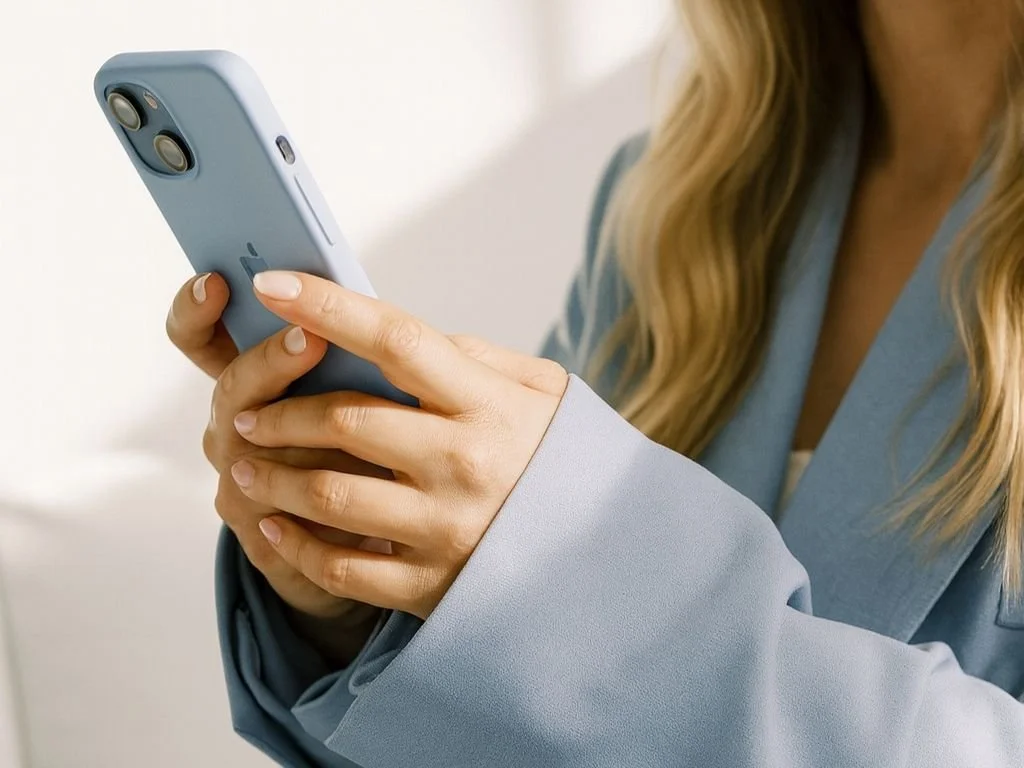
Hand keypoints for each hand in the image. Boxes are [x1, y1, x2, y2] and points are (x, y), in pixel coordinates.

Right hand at [166, 273, 388, 623]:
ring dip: (301, 433)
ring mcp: (243, 484)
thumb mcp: (364, 384)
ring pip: (253, 456)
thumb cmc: (367, 441)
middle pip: (232, 391)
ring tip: (345, 413)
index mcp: (254, 381)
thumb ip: (357, 349)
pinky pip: (280, 517)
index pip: (202, 340)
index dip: (197, 312)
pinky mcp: (265, 536)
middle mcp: (236, 428)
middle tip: (309, 338)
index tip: (217, 282)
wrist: (368, 531)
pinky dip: (321, 498)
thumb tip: (372, 307)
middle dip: (270, 362)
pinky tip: (362, 484)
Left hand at [230, 271, 568, 619]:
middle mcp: (465, 463)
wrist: (606, 559)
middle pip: (347, 420)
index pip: (398, 341)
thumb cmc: (562, 461)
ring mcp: (447, 528)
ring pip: (330, 495)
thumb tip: (400, 340)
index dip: (329, 307)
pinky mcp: (433, 585)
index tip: (273, 285)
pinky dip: (295, 546)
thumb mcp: (542, 393)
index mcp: (490, 405)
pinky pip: (343, 567)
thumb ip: (476, 358)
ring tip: (243, 466)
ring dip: (272, 478)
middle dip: (280, 411)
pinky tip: (274, 526)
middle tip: (244, 411)